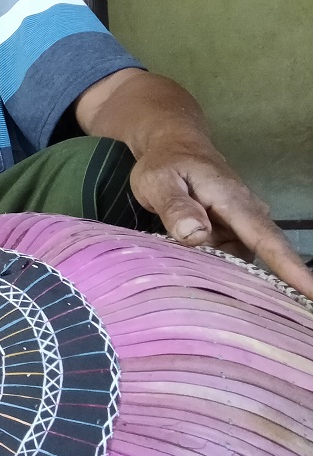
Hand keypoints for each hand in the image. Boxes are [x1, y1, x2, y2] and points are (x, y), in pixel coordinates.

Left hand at [131, 141, 312, 298]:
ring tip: (196, 284)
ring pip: (239, 261)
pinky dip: (214, 267)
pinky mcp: (228, 234)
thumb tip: (196, 234)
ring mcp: (239, 226)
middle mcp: (246, 215)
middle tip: (233, 307)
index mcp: (234, 202)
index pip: (267, 239)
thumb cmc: (166, 163)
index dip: (290, 269)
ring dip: (222, 275)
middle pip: (259, 257)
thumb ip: (176, 207)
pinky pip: (227, 258)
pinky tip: (195, 275)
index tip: (312, 292)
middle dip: (258, 285)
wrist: (173, 148)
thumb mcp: (158, 182)